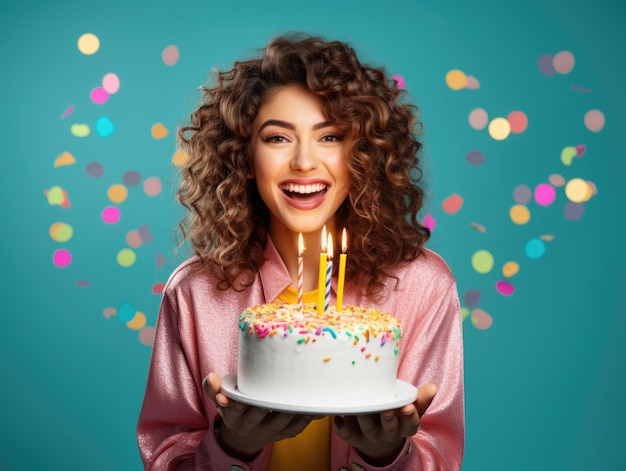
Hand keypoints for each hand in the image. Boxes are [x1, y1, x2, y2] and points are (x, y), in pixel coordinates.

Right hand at [203, 373, 318, 460]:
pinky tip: (312, 410)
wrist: (243, 432)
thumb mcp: (220, 396)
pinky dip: (303, 420)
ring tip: (301, 398)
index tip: (244, 393)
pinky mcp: (280, 435)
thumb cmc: (234, 404)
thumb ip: (212, 387)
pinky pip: (292, 430)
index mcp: (232, 414)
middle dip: (267, 405)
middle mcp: (248, 425)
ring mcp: (265, 432)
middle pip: (258, 416)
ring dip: (290, 412)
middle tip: (279, 392)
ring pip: (278, 424)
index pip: (235, 407)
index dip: (238, 402)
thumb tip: (211, 377)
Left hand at [333, 383, 437, 465]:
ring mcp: (371, 435)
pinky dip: (342, 428)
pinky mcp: (355, 436)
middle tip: (386, 409)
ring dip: (365, 419)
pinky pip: (348, 435)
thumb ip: (420, 398)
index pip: (410, 424)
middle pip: (389, 428)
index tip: (408, 407)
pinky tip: (338, 418)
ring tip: (361, 408)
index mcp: (404, 426)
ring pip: (368, 430)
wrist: (380, 438)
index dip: (409, 417)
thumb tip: (433, 387)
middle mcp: (389, 432)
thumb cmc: (397, 414)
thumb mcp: (411, 407)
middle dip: (388, 419)